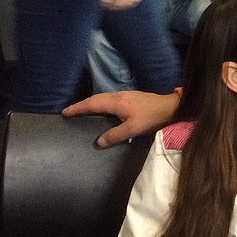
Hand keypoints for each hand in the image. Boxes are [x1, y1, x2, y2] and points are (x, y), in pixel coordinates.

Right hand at [62, 91, 179, 147]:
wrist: (172, 107)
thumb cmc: (152, 117)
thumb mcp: (133, 129)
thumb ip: (115, 135)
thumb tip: (99, 142)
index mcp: (116, 102)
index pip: (91, 104)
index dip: (77, 108)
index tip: (65, 112)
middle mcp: (118, 95)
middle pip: (95, 98)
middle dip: (82, 104)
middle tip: (70, 111)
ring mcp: (126, 95)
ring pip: (103, 97)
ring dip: (91, 103)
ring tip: (84, 111)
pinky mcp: (132, 97)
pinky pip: (110, 99)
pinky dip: (101, 103)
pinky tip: (104, 110)